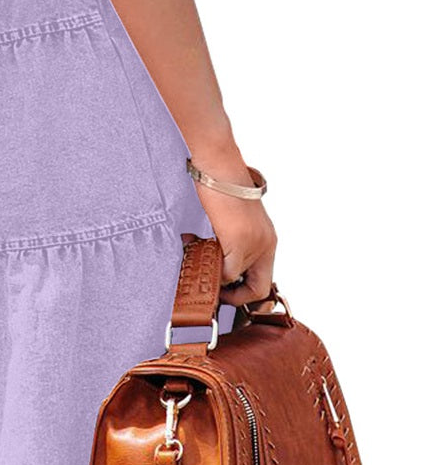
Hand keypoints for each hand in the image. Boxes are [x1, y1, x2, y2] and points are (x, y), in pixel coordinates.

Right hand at [181, 153, 277, 308]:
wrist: (219, 166)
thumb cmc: (223, 186)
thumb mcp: (236, 218)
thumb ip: (235, 241)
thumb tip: (217, 262)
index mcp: (267, 239)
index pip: (264, 280)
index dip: (246, 292)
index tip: (227, 291)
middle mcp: (266, 245)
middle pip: (259, 290)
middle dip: (236, 298)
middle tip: (216, 292)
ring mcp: (255, 245)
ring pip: (236, 280)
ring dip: (216, 278)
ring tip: (200, 263)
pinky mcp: (239, 242)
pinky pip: (226, 271)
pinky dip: (211, 267)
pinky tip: (197, 248)